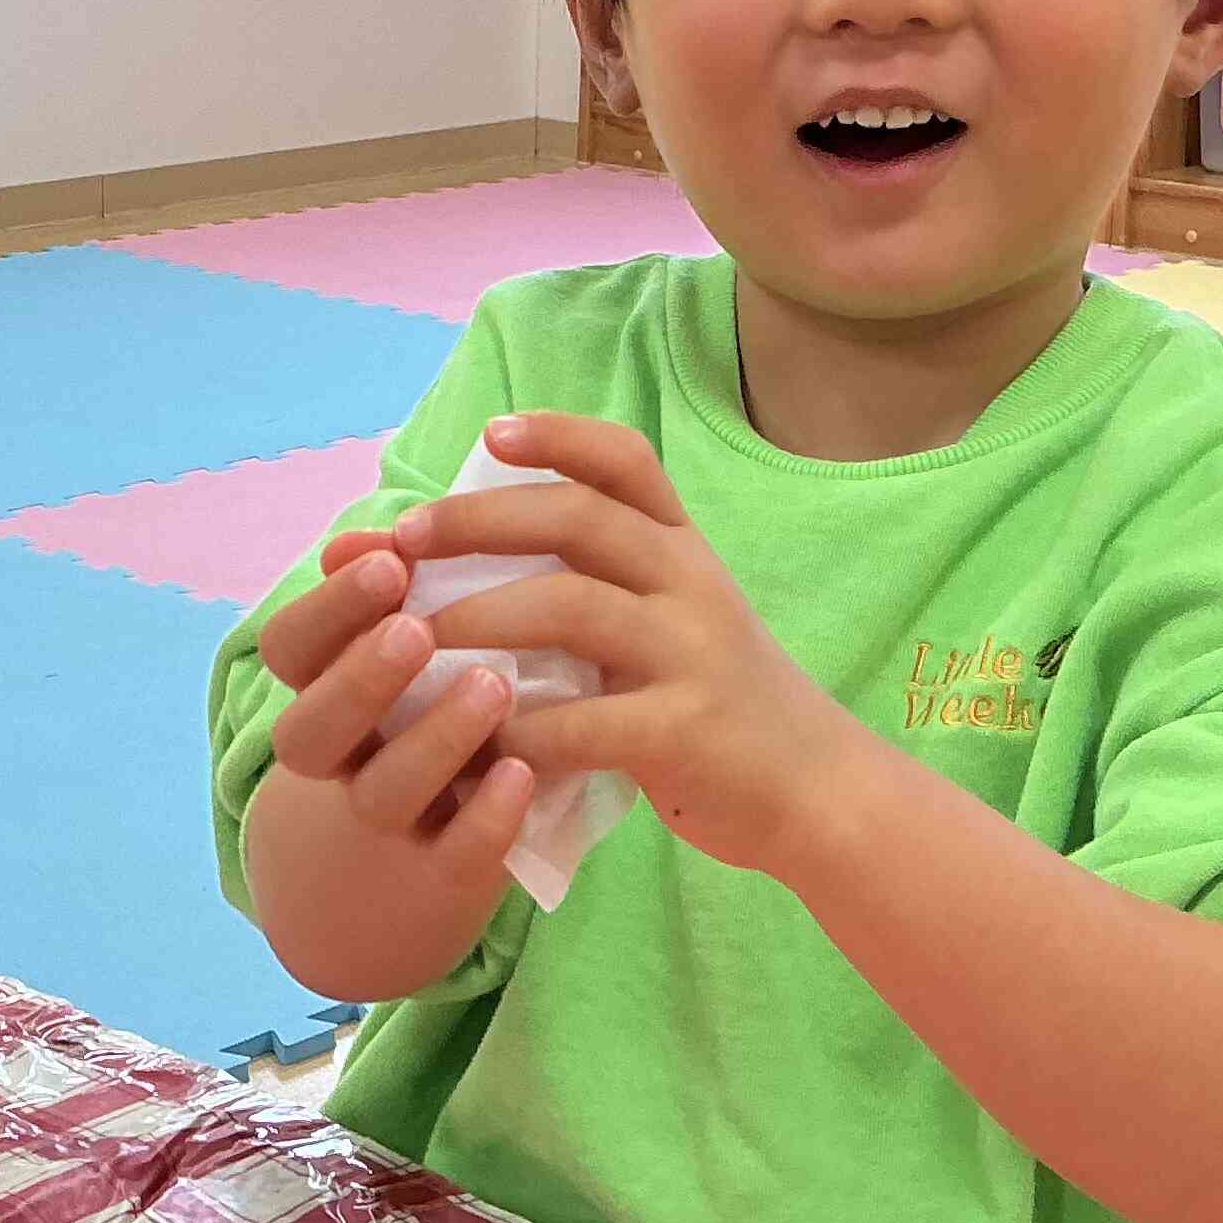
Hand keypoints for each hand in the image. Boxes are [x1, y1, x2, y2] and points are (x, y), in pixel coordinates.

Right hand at [257, 530, 535, 865]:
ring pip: (385, 792)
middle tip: (416, 629)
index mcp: (322, 694)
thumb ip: (387, 597)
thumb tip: (365, 536)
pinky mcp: (443, 875)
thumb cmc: (417, 721)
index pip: (288, 651)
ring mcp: (389, 823)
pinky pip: (455, 855)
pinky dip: (487, 817)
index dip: (327, 610)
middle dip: (360, 678)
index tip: (391, 562)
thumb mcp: (398, 660)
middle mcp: (342, 761)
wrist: (413, 869)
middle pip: (311, 731)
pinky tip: (522, 770)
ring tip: (494, 685)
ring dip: (435, 737)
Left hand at [393, 412, 842, 876]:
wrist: (818, 790)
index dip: (559, 435)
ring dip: (478, 616)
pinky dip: (520, 729)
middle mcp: (691, 583)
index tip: (491, 433)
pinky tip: (476, 741)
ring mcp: (692, 653)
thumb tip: (473, 560)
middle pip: (579, 518)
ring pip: (571, 605)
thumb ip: (595, 588)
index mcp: (682, 549)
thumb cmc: (717, 703)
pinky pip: (586, 721)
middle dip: (478, 519)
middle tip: (404, 539)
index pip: (626, 462)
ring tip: (413, 637)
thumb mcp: (673, 623)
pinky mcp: (686, 731)